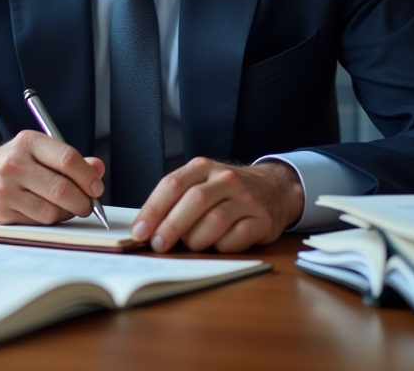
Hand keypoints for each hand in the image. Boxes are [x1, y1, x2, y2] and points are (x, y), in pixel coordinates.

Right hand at [0, 130, 104, 224]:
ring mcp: (6, 189)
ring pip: (52, 211)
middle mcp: (14, 164)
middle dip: (83, 201)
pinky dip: (51, 220)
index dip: (87, 176)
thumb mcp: (38, 152)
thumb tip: (97, 169)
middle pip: (62, 189)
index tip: (96, 187)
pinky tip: (48, 211)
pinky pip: (38, 222)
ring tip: (67, 208)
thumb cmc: (14, 164)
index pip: (67, 159)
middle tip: (88, 204)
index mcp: (28, 142)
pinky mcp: (2, 212)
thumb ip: (70, 160)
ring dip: (67, 213)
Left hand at [130, 158, 303, 252]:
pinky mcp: (262, 220)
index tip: (140, 231)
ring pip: (215, 220)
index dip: (153, 210)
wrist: (274, 188)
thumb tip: (146, 229)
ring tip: (191, 245)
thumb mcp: (200, 183)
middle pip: (194, 201)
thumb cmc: (226, 191)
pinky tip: (218, 245)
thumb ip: (175, 201)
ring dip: (196, 238)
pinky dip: (223, 246)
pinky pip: (238, 236)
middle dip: (171, 226)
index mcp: (202, 168)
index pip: (172, 185)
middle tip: (159, 245)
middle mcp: (225, 179)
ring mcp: (246, 199)